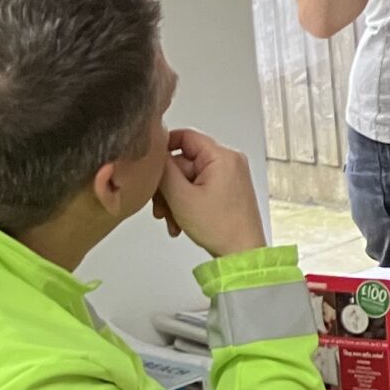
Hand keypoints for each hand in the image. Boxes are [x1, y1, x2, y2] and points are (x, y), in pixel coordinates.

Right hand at [153, 128, 265, 258]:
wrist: (241, 253)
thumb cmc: (220, 226)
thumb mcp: (181, 196)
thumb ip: (164, 170)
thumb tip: (154, 153)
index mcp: (222, 156)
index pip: (185, 136)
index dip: (163, 148)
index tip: (148, 163)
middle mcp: (229, 162)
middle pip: (183, 162)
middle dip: (166, 186)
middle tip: (160, 207)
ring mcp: (229, 177)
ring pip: (188, 179)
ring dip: (173, 199)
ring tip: (172, 219)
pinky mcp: (228, 190)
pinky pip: (198, 189)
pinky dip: (185, 203)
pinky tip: (180, 222)